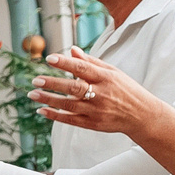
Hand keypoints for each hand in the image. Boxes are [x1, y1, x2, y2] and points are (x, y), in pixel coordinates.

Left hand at [27, 49, 159, 135]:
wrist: (142, 116)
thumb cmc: (125, 89)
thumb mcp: (113, 72)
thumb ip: (91, 62)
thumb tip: (71, 50)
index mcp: (106, 78)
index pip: (83, 68)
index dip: (66, 63)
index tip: (49, 58)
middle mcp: (101, 94)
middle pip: (74, 88)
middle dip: (53, 83)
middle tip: (35, 79)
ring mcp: (97, 111)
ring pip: (69, 105)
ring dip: (49, 99)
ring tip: (32, 94)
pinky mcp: (93, 124)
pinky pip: (71, 120)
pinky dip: (55, 116)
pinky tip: (41, 110)